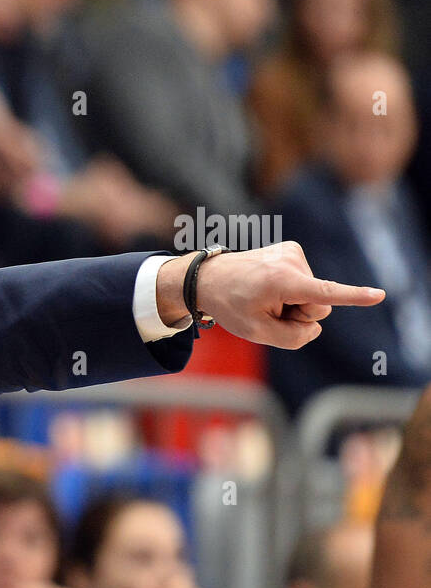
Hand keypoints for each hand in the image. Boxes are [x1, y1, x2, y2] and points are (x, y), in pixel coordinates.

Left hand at [156, 241, 384, 347]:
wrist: (208, 277)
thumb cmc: (230, 305)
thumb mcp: (257, 332)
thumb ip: (294, 337)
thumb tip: (315, 326)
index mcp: (283, 282)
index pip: (325, 294)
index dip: (354, 297)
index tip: (378, 295)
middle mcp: (291, 261)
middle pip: (319, 306)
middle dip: (299, 314)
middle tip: (266, 309)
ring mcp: (292, 252)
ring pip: (313, 294)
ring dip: (291, 302)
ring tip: (262, 296)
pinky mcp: (291, 249)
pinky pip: (306, 281)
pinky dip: (290, 289)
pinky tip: (267, 286)